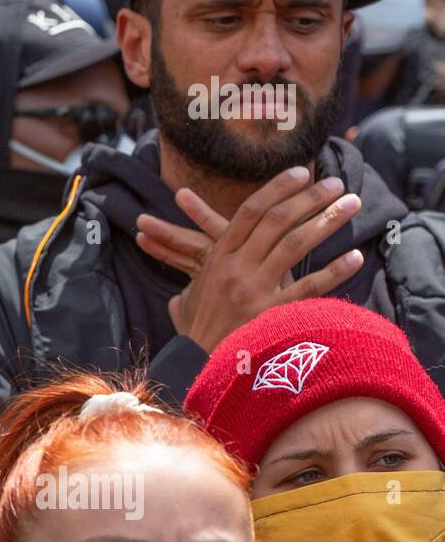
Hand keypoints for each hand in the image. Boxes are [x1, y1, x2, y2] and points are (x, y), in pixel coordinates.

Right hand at [142, 167, 364, 352]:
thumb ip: (192, 284)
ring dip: (327, 220)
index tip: (300, 172)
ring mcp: (254, 290)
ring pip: (295, 244)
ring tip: (352, 204)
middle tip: (336, 183)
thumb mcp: (185, 301)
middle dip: (309, 197)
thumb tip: (186, 285)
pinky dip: (335, 271)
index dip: (276, 188)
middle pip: (277, 220)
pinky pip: (310, 288)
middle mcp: (235, 268)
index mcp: (216, 259)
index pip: (248, 211)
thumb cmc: (193, 336)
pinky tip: (355, 257)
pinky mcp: (272, 314)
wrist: (195, 370)